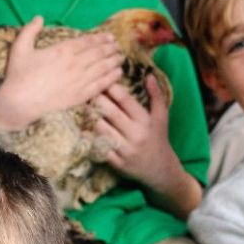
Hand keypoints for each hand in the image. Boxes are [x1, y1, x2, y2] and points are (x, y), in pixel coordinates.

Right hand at [0, 16, 121, 136]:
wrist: (20, 104)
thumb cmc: (18, 77)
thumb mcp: (19, 49)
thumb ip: (29, 31)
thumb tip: (39, 17)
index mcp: (62, 50)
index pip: (87, 41)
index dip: (100, 38)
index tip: (109, 36)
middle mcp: (75, 63)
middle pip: (98, 53)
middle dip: (110, 48)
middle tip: (117, 46)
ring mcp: (79, 80)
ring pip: (103, 67)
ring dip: (113, 60)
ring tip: (120, 57)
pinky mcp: (80, 96)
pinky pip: (101, 84)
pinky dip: (112, 77)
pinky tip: (118, 73)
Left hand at [94, 75, 199, 216]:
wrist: (160, 169)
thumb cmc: (158, 138)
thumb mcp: (161, 116)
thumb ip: (156, 95)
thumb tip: (148, 74)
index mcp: (145, 120)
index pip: (125, 100)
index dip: (111, 88)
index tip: (101, 81)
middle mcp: (135, 134)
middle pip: (110, 113)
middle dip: (97, 100)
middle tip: (86, 91)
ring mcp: (125, 150)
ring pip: (102, 129)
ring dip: (90, 118)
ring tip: (82, 108)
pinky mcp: (117, 163)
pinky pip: (99, 148)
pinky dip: (90, 139)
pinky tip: (82, 130)